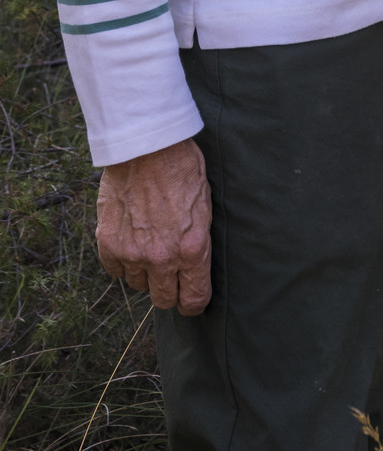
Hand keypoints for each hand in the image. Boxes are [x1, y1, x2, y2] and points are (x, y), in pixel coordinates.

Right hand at [97, 138, 212, 315]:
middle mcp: (162, 258)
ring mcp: (132, 253)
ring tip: (149, 245)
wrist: (148, 148)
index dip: (193, 302)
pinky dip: (122, 261)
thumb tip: (193, 269)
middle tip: (170, 274)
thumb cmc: (184, 170)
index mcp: (192, 250)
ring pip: (138, 285)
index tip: (191, 298)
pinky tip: (130, 240)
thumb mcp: (205, 207)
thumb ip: (197, 243)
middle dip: (169, 290)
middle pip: (163, 300)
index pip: (194, 300)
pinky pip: (115, 271)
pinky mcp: (109, 244)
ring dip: (144, 272)